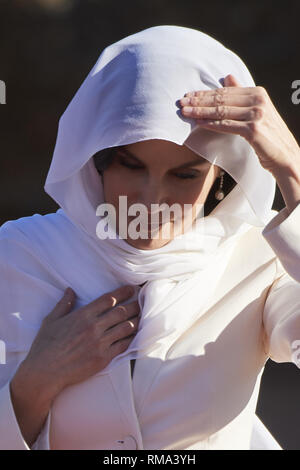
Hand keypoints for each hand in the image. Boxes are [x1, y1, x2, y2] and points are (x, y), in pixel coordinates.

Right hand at [14, 285, 139, 400]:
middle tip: (142, 301)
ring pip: (126, 327)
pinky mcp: (103, 358)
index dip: (123, 292)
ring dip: (136, 320)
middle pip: (121, 311)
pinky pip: (123, 345)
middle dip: (134, 305)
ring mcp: (100, 343)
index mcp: (83, 315)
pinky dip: (132, 338)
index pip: (108, 299)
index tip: (132, 288)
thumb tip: (70, 290)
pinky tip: (137, 335)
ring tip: (143, 316)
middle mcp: (94, 326)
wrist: (44, 372)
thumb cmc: (45, 346)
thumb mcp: (51, 320)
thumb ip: (63, 304)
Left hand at [179, 74, 299, 176]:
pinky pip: (227, 125)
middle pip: (221, 100)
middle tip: (181, 102)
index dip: (204, 93)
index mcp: (258, 93)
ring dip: (200, 112)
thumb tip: (227, 77)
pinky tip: (198, 123)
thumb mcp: (257, 110)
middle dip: (199, 101)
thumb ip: (242, 94)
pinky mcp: (253, 130)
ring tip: (185, 112)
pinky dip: (211, 124)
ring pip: (221, 111)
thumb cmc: (268, 135)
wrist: (285, 156)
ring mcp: (256, 115)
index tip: (188, 95)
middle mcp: (258, 101)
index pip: (225, 92)